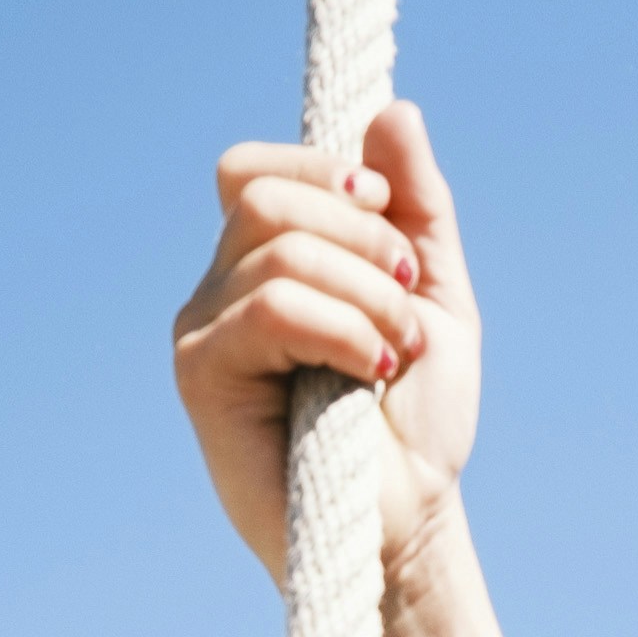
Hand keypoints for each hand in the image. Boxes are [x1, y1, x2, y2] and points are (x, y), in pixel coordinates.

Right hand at [172, 100, 479, 582]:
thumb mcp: (436, 298)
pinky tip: (370, 373)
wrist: (406, 527)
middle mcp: (222, 288)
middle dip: (359, 234)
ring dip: (366, 293)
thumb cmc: (414, 429)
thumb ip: (417, 208)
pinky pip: (271, 308)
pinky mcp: (201, 378)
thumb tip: (392, 109)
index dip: (326, 172)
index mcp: (266, 263)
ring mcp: (204, 330)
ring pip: (278, 250)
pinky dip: (341, 328)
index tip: (393, 225)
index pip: (257, 169)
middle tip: (410, 297)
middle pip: (263, 192)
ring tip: (399, 351)